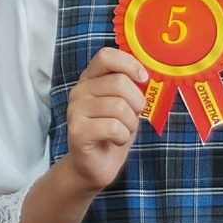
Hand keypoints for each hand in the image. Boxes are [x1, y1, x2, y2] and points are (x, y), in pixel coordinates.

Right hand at [62, 47, 148, 192]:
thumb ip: (129, 86)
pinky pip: (113, 127)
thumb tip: (147, 72)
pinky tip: (115, 141)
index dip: (129, 64)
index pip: (106, 56)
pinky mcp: (77, 131)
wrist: (94, 165)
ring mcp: (75, 111)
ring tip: (122, 131)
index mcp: (90, 79)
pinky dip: (122, 136)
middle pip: (119, 83)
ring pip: (119, 106)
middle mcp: (79, 91)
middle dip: (137, 103)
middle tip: (132, 117)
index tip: (143, 79)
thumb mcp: (124, 104)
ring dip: (130, 123)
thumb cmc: (112, 132)